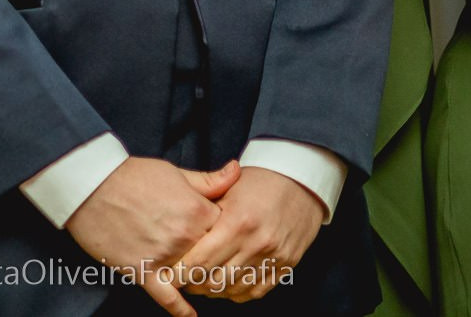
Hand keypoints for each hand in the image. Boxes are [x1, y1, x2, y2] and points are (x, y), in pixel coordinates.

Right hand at [66, 158, 238, 316]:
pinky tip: (190, 316)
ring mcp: (165, 257)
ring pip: (195, 278)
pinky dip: (180, 310)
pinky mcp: (143, 271)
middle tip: (215, 257)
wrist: (90, 186)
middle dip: (217, 257)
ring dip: (201, 280)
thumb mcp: (175, 172)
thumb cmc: (132, 176)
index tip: (224, 232)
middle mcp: (186, 236)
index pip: (228, 229)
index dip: (227, 230)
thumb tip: (237, 171)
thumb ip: (209, 180)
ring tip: (205, 281)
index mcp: (198, 210)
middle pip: (215, 256)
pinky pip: (167, 297)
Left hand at [172, 166, 321, 302]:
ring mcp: (274, 257)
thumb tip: (179, 237)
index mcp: (237, 222)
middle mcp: (256, 243)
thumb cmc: (260, 181)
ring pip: (234, 289)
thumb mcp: (228, 190)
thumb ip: (204, 214)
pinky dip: (237, 292)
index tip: (168, 276)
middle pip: (215, 280)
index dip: (181, 273)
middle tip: (183, 280)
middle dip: (194, 284)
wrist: (302, 179)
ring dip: (214, 290)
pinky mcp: (287, 264)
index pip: (200, 261)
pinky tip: (227, 285)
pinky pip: (256, 291)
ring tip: (202, 282)